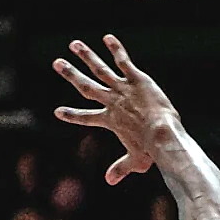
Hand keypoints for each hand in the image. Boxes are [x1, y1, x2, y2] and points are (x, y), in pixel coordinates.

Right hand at [53, 36, 174, 184]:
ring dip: (87, 56)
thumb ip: (121, 168)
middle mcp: (111, 102)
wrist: (163, 135)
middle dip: (70, 74)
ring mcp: (122, 89)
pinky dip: (115, 50)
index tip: (58, 111)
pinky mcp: (136, 79)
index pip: (85, 117)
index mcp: (109, 121)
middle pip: (85, 86)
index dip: (71, 115)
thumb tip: (110, 181)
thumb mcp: (135, 162)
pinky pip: (123, 62)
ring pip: (100, 69)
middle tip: (56, 63)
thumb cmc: (151, 150)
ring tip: (74, 44)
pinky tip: (108, 38)